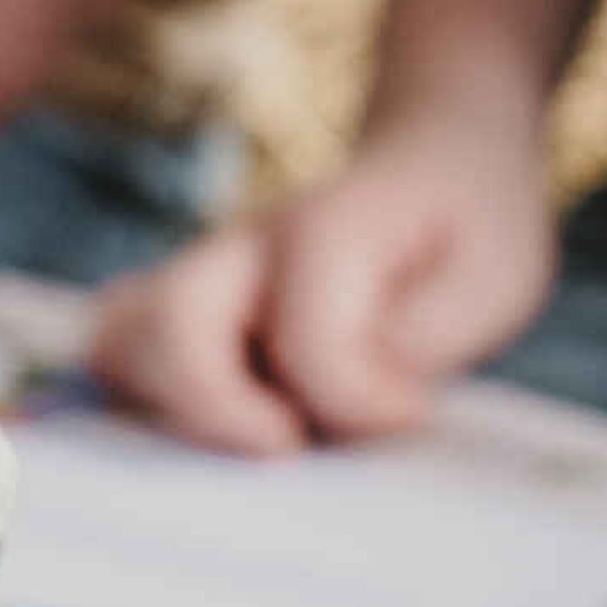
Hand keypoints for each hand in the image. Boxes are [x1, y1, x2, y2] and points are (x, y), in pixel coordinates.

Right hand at [92, 106, 556, 452]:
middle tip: (294, 441)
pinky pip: (118, 349)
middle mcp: (235, 248)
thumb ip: (421, 342)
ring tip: (249, 433)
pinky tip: (219, 424)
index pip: (305, 341)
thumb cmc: (463, 229)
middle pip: (167, 328)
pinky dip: (146, 398)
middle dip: (220, 410)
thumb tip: (360, 409)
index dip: (360, 401)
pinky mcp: (180, 303)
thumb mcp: (490, 282)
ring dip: (167, 405)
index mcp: (319, 232)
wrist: (426, 165)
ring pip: (116, 340)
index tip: (412, 410)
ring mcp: (196, 275)